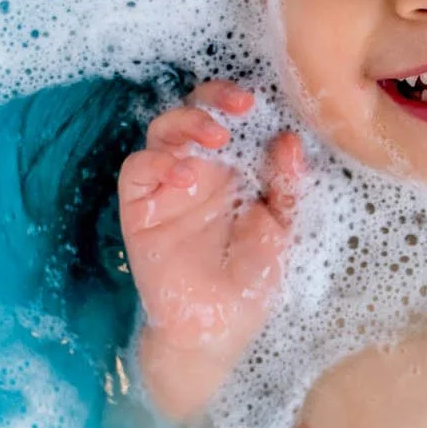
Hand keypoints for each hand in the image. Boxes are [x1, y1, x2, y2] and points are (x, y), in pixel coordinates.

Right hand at [117, 80, 304, 418]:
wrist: (218, 329)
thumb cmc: (252, 282)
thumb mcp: (284, 230)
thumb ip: (287, 186)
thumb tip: (289, 140)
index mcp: (235, 169)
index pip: (231, 117)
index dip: (240, 100)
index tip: (260, 100)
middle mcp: (200, 171)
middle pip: (194, 112)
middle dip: (213, 98)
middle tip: (238, 106)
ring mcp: (167, 187)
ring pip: (162, 131)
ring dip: (186, 122)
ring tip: (215, 137)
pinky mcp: (141, 209)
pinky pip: (137, 170)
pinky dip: (157, 162)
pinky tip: (185, 175)